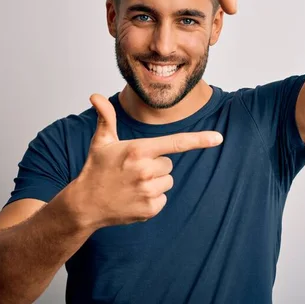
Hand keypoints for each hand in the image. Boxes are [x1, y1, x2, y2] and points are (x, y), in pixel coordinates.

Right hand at [77, 94, 223, 228]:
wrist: (85, 204)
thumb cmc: (96, 169)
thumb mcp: (101, 142)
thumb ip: (106, 117)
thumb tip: (95, 96)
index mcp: (138, 150)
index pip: (175, 143)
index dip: (199, 140)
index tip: (219, 138)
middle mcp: (145, 171)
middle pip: (169, 163)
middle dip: (155, 165)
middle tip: (133, 170)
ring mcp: (148, 192)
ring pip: (168, 181)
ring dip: (155, 182)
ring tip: (133, 184)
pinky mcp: (150, 209)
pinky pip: (163, 198)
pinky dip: (152, 198)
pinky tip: (134, 197)